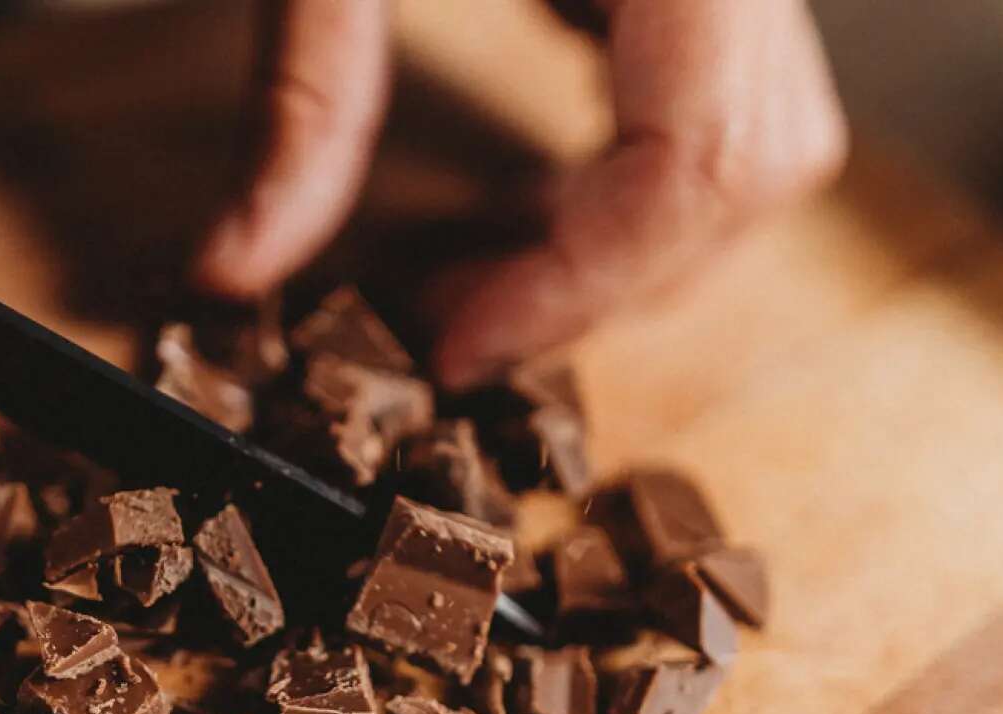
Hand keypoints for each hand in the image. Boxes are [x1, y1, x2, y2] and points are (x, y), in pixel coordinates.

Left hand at [192, 0, 848, 387]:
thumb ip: (300, 101)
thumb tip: (239, 270)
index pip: (697, 160)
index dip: (581, 287)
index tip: (455, 350)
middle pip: (759, 163)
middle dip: (613, 275)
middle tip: (459, 322)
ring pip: (762, 129)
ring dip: (633, 232)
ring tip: (489, 267)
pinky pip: (723, 74)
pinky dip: (637, 157)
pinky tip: (536, 181)